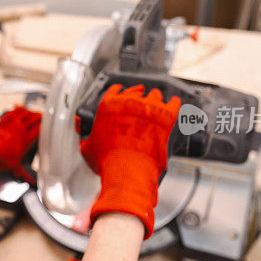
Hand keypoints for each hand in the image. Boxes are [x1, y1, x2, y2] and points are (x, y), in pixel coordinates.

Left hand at [0, 106, 40, 182]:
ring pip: (25, 112)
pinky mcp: (4, 120)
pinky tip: (20, 107)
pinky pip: (13, 111)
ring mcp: (12, 123)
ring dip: (30, 111)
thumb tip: (32, 182)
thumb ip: (24, 174)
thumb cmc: (0, 158)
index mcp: (26, 139)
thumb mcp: (14, 166)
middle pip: (34, 118)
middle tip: (43, 116)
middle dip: (39, 116)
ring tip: (33, 112)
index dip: (45, 125)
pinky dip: (18, 108)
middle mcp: (21, 129)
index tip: (48, 125)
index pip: (39, 128)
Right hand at [80, 84, 179, 236]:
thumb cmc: (109, 161)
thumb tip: (86, 143)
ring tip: (157, 104)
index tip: (122, 92)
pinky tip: (175, 104)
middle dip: (138, 94)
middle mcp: (129, 102)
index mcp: (108, 106)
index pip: (114, 90)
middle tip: (141, 97)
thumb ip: (88, 140)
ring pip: (155, 95)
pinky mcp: (167, 116)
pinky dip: (174, 103)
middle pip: (136, 91)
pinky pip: (174, 103)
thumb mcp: (88, 149)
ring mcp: (149, 107)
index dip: (118, 91)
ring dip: (155, 100)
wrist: (128, 170)